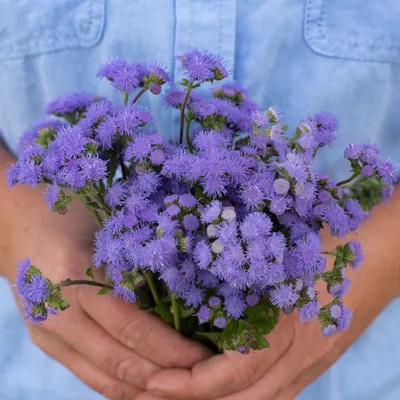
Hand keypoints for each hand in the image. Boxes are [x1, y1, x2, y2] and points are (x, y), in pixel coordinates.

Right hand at [2, 182, 209, 399]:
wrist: (22, 221)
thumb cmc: (75, 213)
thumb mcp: (110, 230)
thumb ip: (138, 266)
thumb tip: (187, 301)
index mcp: (75, 275)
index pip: (133, 328)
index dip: (172, 350)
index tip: (205, 359)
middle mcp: (56, 311)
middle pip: (119, 359)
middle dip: (166, 376)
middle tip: (202, 379)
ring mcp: (45, 331)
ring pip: (102, 377)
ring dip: (144, 390)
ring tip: (181, 390)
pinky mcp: (44, 340)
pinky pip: (86, 374)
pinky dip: (119, 387)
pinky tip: (146, 390)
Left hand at [143, 214, 399, 399]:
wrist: (386, 250)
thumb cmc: (332, 240)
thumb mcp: (285, 248)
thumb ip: (246, 266)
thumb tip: (199, 273)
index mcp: (289, 325)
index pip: (233, 372)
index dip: (190, 383)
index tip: (155, 381)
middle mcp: (302, 355)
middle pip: (245, 399)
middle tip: (157, 393)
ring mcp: (315, 363)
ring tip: (185, 394)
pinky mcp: (320, 360)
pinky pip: (281, 394)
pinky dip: (249, 398)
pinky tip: (227, 391)